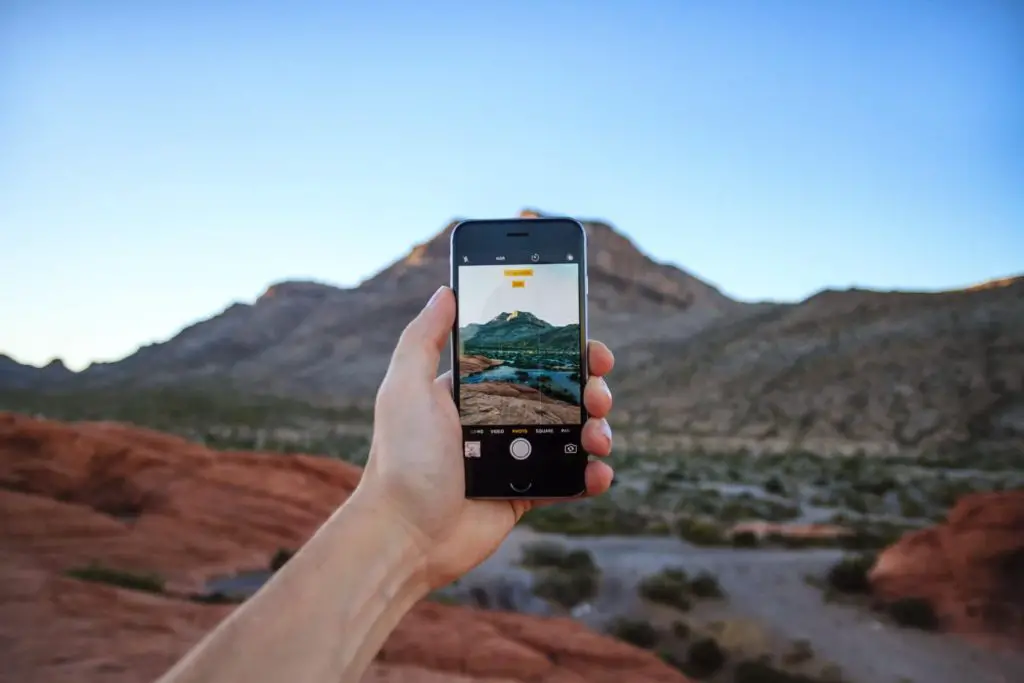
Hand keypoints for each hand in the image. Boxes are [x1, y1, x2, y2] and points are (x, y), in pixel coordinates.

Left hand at [357, 285, 614, 588]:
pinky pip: (569, 478)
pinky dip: (591, 474)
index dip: (563, 348)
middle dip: (589, 387)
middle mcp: (496, 417)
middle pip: (559, 391)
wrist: (406, 535)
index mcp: (472, 390)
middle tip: (598, 394)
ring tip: (598, 437)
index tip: (589, 345)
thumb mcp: (404, 388)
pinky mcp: (525, 492)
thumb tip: (446, 291)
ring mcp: (514, 455)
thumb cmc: (401, 460)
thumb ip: (424, 338)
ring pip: (572, 432)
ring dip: (597, 429)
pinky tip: (598, 472)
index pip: (526, 357)